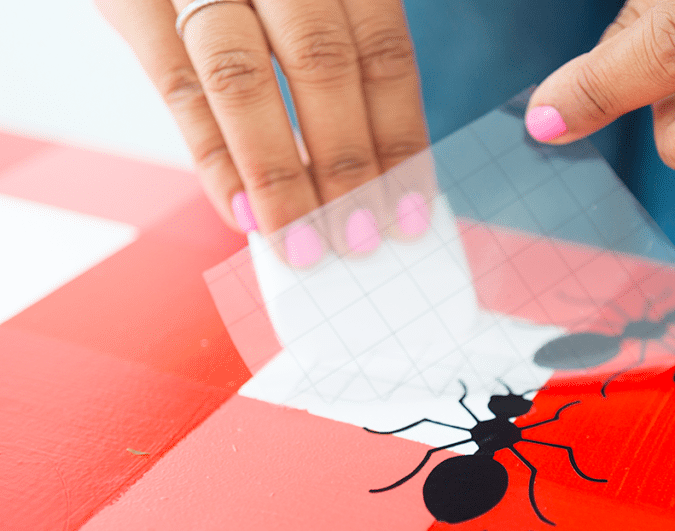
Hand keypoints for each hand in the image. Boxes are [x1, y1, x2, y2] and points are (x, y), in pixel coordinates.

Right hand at [97, 0, 429, 264]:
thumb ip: (337, 58)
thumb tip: (369, 173)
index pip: (383, 53)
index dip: (400, 138)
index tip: (410, 210)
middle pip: (322, 67)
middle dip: (346, 167)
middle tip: (358, 239)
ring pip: (243, 80)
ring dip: (278, 175)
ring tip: (302, 243)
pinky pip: (175, 86)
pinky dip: (213, 157)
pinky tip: (241, 214)